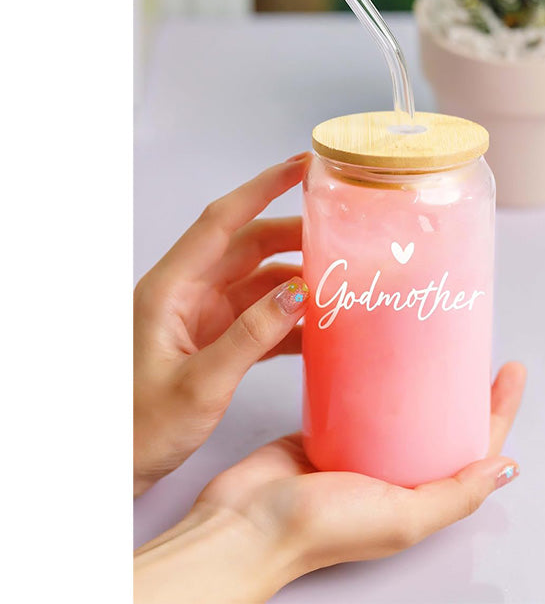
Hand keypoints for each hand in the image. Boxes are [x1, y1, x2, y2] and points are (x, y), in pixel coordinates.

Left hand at [134, 153, 310, 495]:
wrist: (110, 469)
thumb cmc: (137, 428)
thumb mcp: (199, 383)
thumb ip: (252, 335)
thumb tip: (300, 291)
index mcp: (171, 288)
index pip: (222, 221)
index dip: (263, 188)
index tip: (301, 165)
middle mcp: (188, 293)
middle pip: (249, 247)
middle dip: (296, 238)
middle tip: (342, 236)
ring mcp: (202, 317)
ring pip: (259, 281)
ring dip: (297, 282)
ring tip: (339, 285)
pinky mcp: (213, 341)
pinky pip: (259, 316)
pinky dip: (288, 319)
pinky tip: (317, 330)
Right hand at [134, 362, 525, 602]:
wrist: (246, 523)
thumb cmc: (320, 529)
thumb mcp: (402, 517)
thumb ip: (456, 495)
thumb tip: (507, 467)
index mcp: (419, 493)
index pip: (474, 446)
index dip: (498, 410)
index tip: (511, 369)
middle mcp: (395, 471)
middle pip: (441, 422)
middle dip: (462, 387)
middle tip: (473, 346)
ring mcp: (360, 447)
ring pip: (402, 407)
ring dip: (421, 378)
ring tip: (435, 340)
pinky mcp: (328, 426)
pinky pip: (360, 397)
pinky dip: (376, 377)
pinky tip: (384, 351)